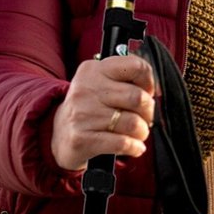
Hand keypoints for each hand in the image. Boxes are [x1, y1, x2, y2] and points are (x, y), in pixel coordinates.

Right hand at [50, 55, 155, 171]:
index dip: (149, 81)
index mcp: (94, 70)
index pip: (135, 66)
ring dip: (142, 132)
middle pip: (138, 97)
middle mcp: (86, 89)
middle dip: (149, 112)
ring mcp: (82, 114)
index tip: (148, 92)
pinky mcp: (82, 139)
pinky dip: (135, 147)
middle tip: (145, 118)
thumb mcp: (101, 85)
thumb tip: (155, 91)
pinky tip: (134, 147)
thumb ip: (126, 81)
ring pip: (133, 123)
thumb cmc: (90, 108)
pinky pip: (123, 143)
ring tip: (137, 133)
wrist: (58, 135)